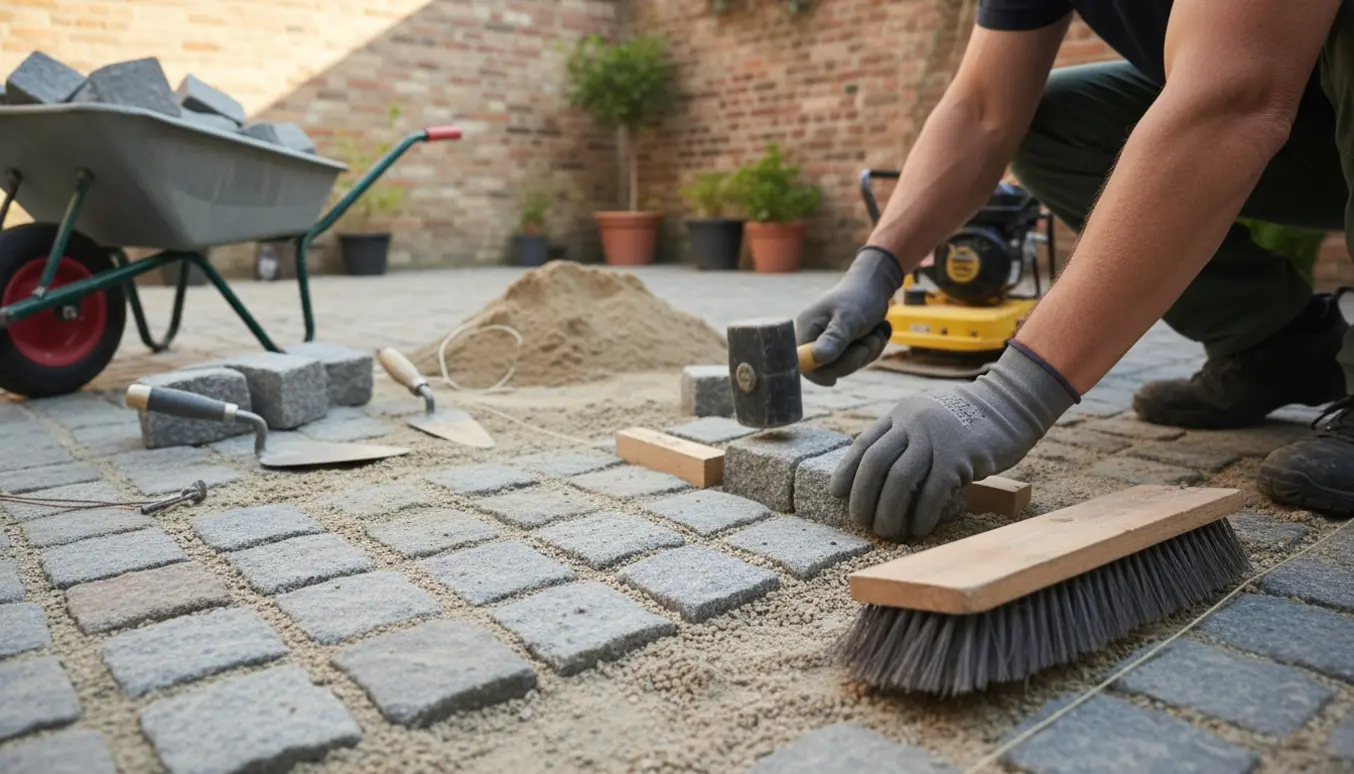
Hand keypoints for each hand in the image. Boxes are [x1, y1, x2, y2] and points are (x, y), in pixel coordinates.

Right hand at [795, 246, 903, 385]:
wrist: (876, 285)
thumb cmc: (861, 297)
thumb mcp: (849, 318)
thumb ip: (834, 339)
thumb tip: (817, 358)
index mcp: (807, 328)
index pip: (803, 362)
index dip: (817, 374)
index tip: (833, 381)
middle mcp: (814, 336)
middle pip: (827, 368)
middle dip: (853, 359)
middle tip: (869, 341)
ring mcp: (829, 341)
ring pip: (845, 365)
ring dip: (866, 353)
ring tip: (875, 333)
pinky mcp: (843, 344)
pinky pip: (855, 360)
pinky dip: (869, 350)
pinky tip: (875, 335)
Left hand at [830, 343, 1078, 539]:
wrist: (1012, 405)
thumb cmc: (969, 420)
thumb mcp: (929, 418)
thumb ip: (906, 439)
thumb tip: (882, 479)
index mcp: (901, 413)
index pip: (863, 444)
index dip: (846, 472)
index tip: (837, 495)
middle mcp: (913, 422)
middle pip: (875, 463)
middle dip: (863, 498)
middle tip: (862, 522)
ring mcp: (936, 438)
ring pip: (899, 480)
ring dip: (888, 512)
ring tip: (887, 531)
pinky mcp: (960, 456)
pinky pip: (932, 492)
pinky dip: (921, 515)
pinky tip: (919, 529)